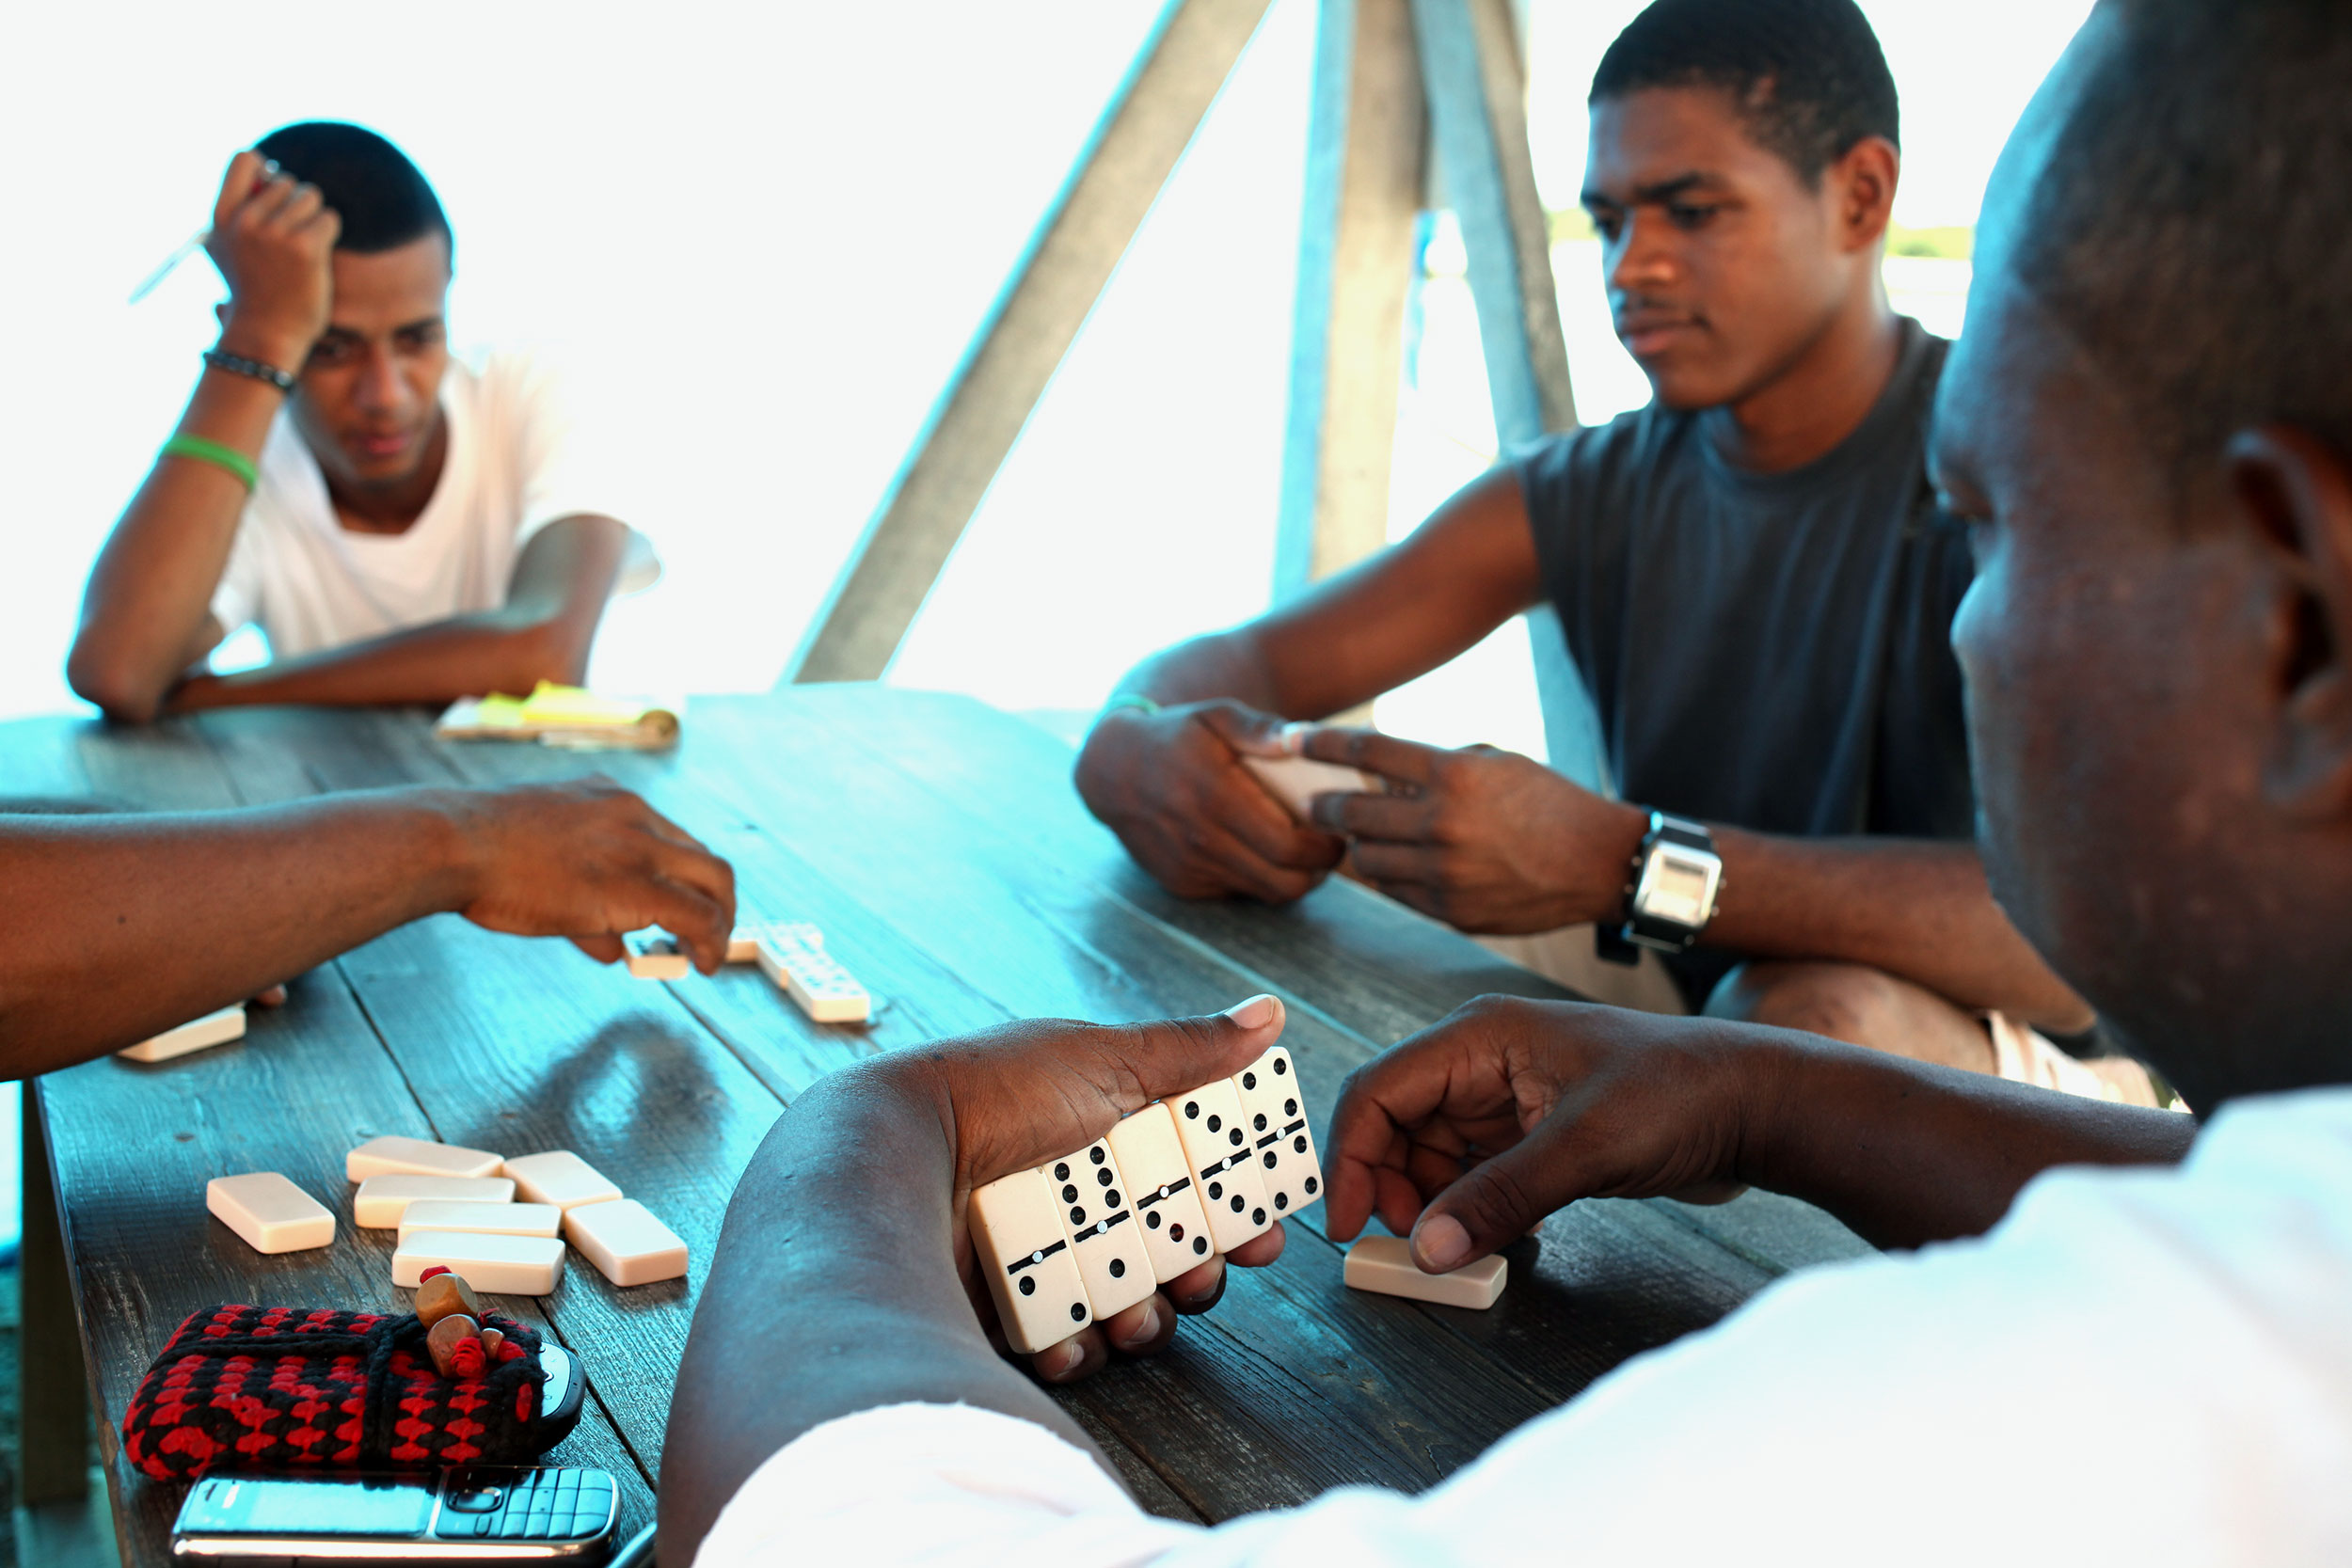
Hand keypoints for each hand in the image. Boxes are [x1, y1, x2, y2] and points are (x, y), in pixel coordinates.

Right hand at [204, 150, 338, 370]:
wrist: (266, 333)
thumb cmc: (252, 290)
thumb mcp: (226, 247)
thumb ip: (237, 208)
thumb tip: (266, 167)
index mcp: (221, 216)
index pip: (245, 159)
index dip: (266, 170)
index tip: (272, 195)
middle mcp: (245, 220)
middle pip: (287, 180)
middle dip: (295, 205)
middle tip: (287, 242)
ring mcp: (274, 233)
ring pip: (311, 196)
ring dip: (313, 218)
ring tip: (301, 250)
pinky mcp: (304, 246)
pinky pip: (329, 218)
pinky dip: (328, 234)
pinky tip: (315, 258)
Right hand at [434, 778, 736, 970]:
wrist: (454, 842)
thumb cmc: (476, 851)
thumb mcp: (539, 855)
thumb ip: (581, 896)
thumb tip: (612, 948)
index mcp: (610, 797)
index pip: (669, 837)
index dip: (680, 877)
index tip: (678, 906)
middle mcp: (635, 815)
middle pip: (702, 857)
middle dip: (714, 899)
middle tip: (708, 932)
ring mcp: (639, 847)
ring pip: (714, 881)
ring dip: (720, 922)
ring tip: (710, 954)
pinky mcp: (637, 888)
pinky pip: (696, 916)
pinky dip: (710, 942)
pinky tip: (704, 964)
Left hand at [879, 995, 1291, 1382]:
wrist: (892, 1149)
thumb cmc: (995, 1092)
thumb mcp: (1103, 1059)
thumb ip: (1190, 1050)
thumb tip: (1269, 1014)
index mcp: (1108, 1138)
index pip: (1191, 1185)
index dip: (1233, 1214)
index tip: (1263, 1235)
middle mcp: (1079, 1199)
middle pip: (1167, 1255)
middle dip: (1196, 1276)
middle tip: (1199, 1278)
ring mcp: (1043, 1257)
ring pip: (1124, 1309)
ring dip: (1142, 1320)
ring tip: (1130, 1314)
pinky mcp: (1006, 1309)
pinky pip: (1061, 1342)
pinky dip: (1073, 1347)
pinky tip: (1070, 1339)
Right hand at [1074, 700, 1345, 902]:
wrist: (1112, 769)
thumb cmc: (1177, 736)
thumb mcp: (1215, 715)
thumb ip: (1259, 728)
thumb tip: (1301, 739)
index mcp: (1215, 795)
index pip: (1289, 846)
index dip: (1325, 849)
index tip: (1339, 833)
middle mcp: (1201, 838)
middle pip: (1284, 882)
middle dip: (1318, 871)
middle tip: (1329, 849)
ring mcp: (1190, 866)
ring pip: (1264, 893)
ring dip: (1292, 878)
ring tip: (1303, 852)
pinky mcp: (1182, 883)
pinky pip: (1237, 892)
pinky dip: (1258, 878)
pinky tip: (1261, 853)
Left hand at [1298, 727, 1646, 932]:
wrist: (1597, 863)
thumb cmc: (1547, 802)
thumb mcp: (1493, 762)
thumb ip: (1434, 765)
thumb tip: (1378, 774)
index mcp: (1453, 776)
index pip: (1366, 753)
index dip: (1321, 745)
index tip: (1293, 740)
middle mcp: (1441, 824)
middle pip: (1352, 814)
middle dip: (1325, 806)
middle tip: (1314, 802)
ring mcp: (1443, 873)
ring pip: (1366, 860)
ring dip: (1356, 845)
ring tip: (1358, 835)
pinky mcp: (1449, 910)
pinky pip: (1395, 892)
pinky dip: (1388, 875)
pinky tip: (1393, 863)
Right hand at [1327, 996, 1778, 1272]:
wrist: (1759, 1106)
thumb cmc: (1681, 1093)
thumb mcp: (1584, 1147)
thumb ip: (1499, 1199)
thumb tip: (1427, 1250)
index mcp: (1480, 1037)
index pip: (1379, 1091)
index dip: (1352, 1158)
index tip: (1350, 1224)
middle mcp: (1484, 1062)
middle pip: (1396, 1127)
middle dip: (1391, 1190)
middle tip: (1411, 1249)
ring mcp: (1509, 1099)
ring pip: (1432, 1158)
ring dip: (1433, 1208)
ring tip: (1458, 1252)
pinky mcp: (1535, 1135)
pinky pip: (1474, 1176)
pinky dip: (1472, 1211)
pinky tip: (1499, 1240)